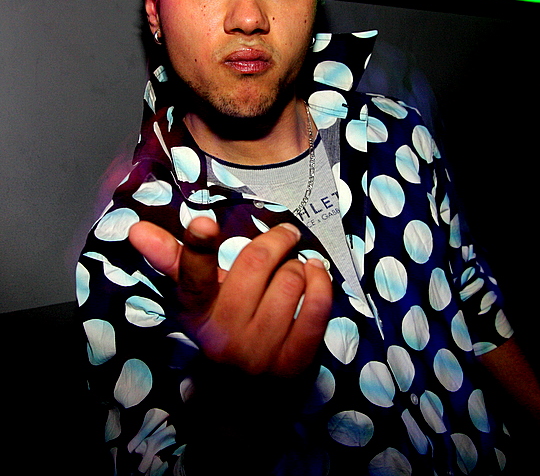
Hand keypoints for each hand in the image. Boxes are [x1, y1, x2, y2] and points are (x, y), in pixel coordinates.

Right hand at [129, 217, 332, 376]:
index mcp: (197, 313)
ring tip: (298, 266)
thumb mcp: (198, 298)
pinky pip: (316, 308)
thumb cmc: (223, 328)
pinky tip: (317, 274)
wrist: (243, 398)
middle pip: (256, 265)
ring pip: (290, 281)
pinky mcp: (294, 363)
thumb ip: (175, 260)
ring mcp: (260, 353)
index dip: (198, 249)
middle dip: (277, 241)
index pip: (193, 279)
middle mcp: (224, 335)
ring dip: (300, 264)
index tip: (205, 223)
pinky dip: (322, 282)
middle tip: (286, 235)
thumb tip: (136, 227)